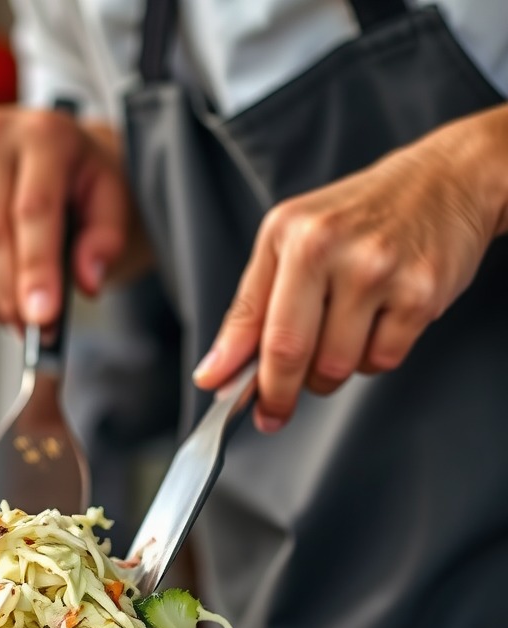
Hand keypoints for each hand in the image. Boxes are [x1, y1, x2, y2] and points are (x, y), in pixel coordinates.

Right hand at [0, 105, 149, 326]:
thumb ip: (106, 240)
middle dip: (11, 293)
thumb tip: (86, 282)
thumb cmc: (85, 181)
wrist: (53, 152)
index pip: (33, 210)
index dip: (36, 269)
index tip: (42, 317)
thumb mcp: (113, 202)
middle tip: (34, 331)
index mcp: (44, 133)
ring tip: (20, 319)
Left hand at [194, 104, 507, 430]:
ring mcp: (379, 270)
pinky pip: (382, 360)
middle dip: (279, 395)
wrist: (448, 179)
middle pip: (292, 352)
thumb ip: (250, 307)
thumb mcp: (289, 243)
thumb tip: (215, 371)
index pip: (256, 325)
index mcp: (290, 234)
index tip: (229, 404)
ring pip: (337, 367)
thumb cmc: (359, 215)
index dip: (239, 376)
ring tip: (337, 337)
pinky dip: (371, 358)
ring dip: (329, 373)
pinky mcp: (421, 293)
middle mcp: (332, 247)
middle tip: (274, 411)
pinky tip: (376, 324)